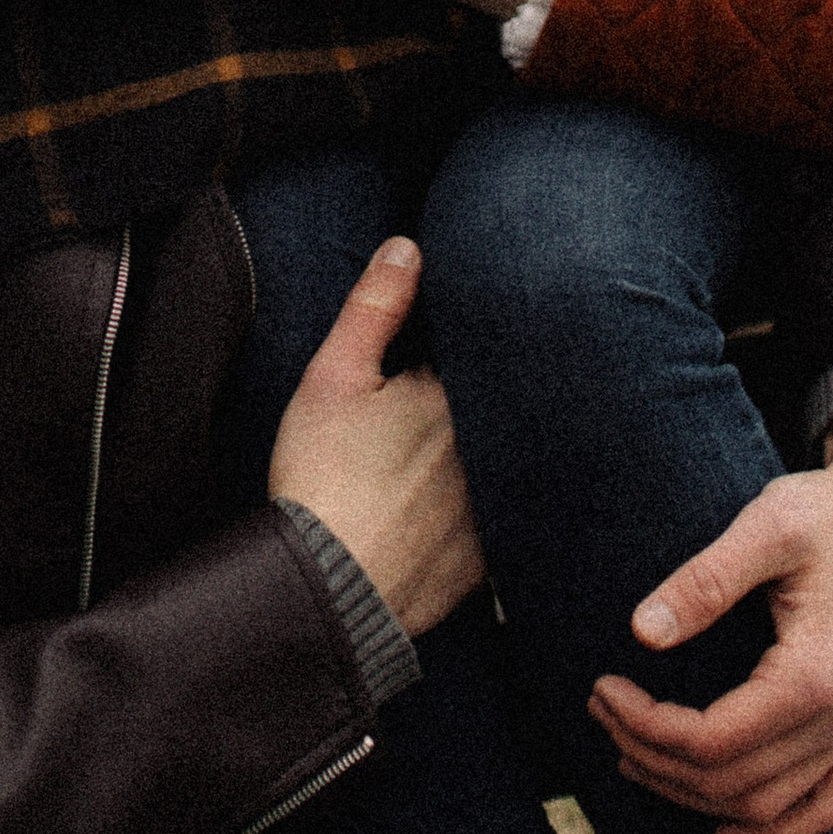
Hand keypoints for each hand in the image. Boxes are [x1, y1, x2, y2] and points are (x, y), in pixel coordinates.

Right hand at [269, 238, 486, 638]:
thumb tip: (408, 245)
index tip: (453, 349)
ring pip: (511, 462)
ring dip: (505, 450)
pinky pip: (511, 522)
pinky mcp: (493, 557)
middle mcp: (490, 447)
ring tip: (461, 453)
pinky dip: (503, 510)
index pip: (482, 352)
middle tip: (447, 408)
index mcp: (454, 395)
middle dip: (496, 396)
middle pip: (504, 407)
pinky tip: (482, 508)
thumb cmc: (321, 477)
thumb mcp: (333, 378)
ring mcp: (496, 505)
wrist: (325, 588)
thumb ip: (374, 306)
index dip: (472, 345)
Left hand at [587, 402, 832, 833]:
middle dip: (653, 757)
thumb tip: (642, 632)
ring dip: (691, 794)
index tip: (603, 688)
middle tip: (602, 712)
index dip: (646, 727)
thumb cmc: (827, 514)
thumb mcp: (766, 527)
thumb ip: (704, 580)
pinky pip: (821, 811)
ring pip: (765, 808)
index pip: (713, 740)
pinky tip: (721, 830)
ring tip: (633, 753)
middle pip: (729, 782)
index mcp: (817, 674)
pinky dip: (771, 833)